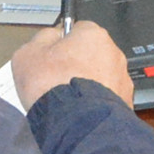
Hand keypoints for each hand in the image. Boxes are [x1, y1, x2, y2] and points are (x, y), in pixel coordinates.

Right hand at [6, 22, 135, 109]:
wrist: (74, 123)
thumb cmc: (52, 86)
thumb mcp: (27, 53)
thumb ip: (41, 39)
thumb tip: (49, 37)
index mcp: (93, 34)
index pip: (77, 30)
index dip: (61, 44)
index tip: (51, 57)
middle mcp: (113, 53)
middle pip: (91, 54)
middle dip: (76, 65)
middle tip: (56, 80)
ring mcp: (122, 79)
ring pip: (100, 78)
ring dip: (87, 85)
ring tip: (67, 100)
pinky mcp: (125, 102)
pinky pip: (106, 99)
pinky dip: (95, 104)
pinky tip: (79, 112)